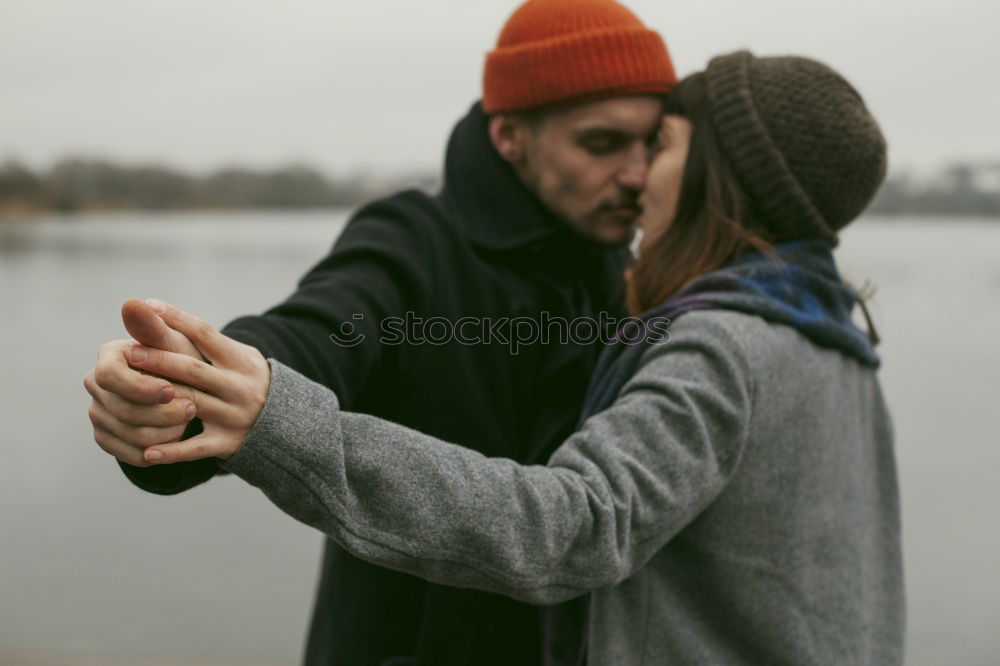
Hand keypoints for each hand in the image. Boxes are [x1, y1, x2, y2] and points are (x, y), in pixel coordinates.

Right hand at [85, 298, 207, 466]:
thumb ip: (154, 328)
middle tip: (193, 409)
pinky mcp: (108, 438)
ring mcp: (98, 412)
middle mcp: (96, 385)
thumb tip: (132, 302)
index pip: (111, 376)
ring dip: (165, 431)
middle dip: (161, 412)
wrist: (193, 388)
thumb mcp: (176, 344)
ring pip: (128, 433)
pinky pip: (130, 454)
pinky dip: (157, 451)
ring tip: (189, 421)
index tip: (171, 390)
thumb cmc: (185, 360)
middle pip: (121, 409)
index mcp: (108, 357)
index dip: (141, 387)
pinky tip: (177, 439)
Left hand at [122, 299, 271, 463]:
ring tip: (127, 393)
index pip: (205, 333)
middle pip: (193, 369)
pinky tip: (146, 451)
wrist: (286, 422)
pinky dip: (172, 450)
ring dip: (158, 399)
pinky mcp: (227, 442)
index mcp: (240, 361)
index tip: (149, 306)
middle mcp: (238, 387)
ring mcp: (233, 415)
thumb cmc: (247, 380)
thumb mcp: (239, 356)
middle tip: (130, 353)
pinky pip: (196, 448)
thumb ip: (206, 341)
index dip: (177, 319)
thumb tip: (156, 311)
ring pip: (191, 404)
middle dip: (160, 360)